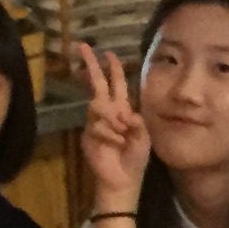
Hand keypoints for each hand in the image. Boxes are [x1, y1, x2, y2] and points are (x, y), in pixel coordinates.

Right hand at [73, 44, 150, 215]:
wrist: (123, 180)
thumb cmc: (135, 159)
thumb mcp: (144, 137)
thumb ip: (137, 122)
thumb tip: (125, 113)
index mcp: (122, 110)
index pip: (116, 85)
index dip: (113, 69)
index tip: (109, 53)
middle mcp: (106, 113)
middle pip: (97, 85)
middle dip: (92, 66)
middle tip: (84, 47)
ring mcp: (95, 123)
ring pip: (98, 106)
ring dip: (113, 118)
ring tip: (123, 133)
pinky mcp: (88, 135)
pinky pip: (98, 126)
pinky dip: (110, 134)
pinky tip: (116, 144)